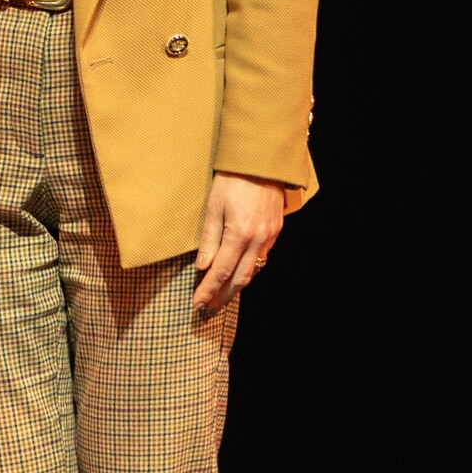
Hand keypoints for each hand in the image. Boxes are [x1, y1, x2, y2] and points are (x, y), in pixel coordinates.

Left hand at [191, 172, 288, 314]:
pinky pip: (261, 259)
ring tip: (220, 298)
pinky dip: (249, 271)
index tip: (196, 304)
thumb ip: (209, 239)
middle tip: (208, 310)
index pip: (221, 271)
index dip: (208, 290)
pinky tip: (238, 276)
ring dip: (236, 287)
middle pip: (240, 279)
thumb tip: (202, 267)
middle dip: (223, 297)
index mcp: (239, 233)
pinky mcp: (275, 231)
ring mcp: (269, 237)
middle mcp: (258, 239)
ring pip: (253, 271)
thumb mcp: (213, 206)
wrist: (261, 162)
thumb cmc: (232, 180)